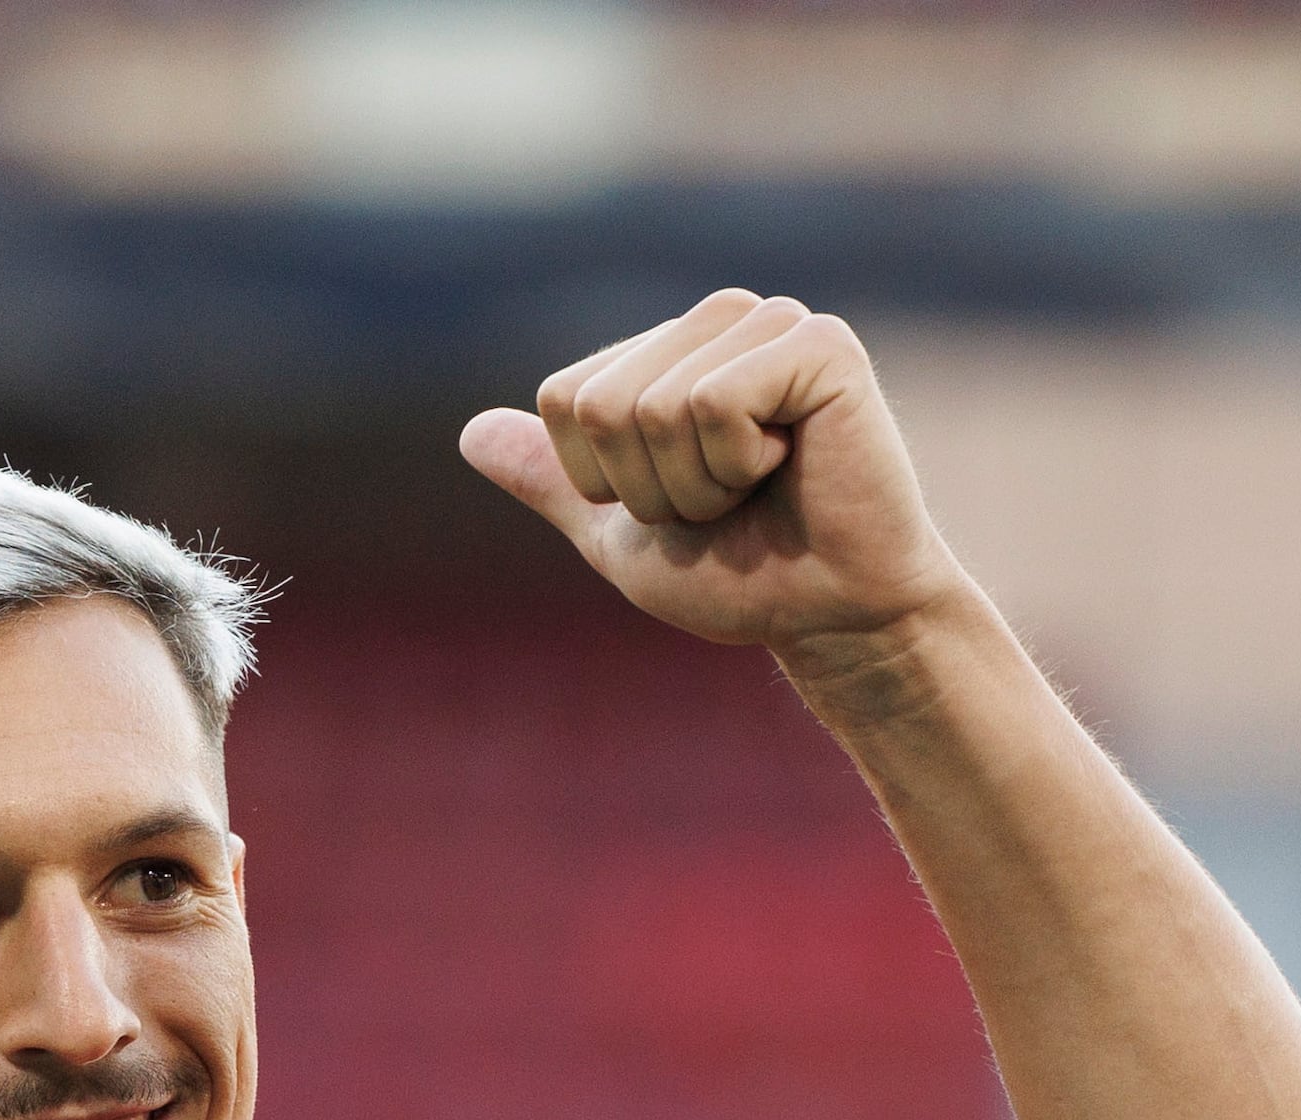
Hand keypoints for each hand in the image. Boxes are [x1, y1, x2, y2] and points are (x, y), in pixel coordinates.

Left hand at [461, 291, 968, 663]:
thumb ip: (552, 479)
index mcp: (668, 351)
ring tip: (759, 488)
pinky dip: (737, 464)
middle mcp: (717, 320)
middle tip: (726, 505)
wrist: (831, 618)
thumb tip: (468, 434)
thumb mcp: (619, 533)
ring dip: (697, 484)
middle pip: (602, 405)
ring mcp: (771, 323)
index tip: (679, 504)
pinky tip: (792, 466)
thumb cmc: (741, 577)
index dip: (604, 482)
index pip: (565, 401)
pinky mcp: (820, 344)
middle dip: (650, 489)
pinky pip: (714, 403)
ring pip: (655, 407)